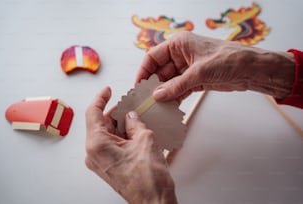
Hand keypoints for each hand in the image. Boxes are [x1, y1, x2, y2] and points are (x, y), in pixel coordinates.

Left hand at [85, 87, 176, 203]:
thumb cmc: (148, 179)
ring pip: (106, 135)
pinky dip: (120, 137)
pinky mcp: (107, 167)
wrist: (153, 202)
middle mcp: (93, 154)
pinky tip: (134, 133)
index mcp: (97, 144)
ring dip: (119, 125)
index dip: (101, 98)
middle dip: (114, 114)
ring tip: (135, 120)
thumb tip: (131, 116)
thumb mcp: (145, 139)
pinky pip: (110, 145)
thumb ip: (135, 123)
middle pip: (100, 124)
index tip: (108, 91)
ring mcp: (100, 162)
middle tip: (129, 106)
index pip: (93, 113)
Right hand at [136, 32, 294, 101]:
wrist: (251, 70)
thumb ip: (176, 85)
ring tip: (157, 107)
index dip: (144, 71)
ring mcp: (188, 69)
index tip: (138, 86)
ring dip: (164, 94)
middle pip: (160, 71)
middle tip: (147, 100)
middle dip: (154, 86)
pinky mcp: (195, 80)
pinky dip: (174, 97)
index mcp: (179, 44)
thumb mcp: (199, 72)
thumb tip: (158, 95)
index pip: (153, 57)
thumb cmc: (229, 59)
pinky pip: (179, 89)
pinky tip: (169, 107)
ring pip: (169, 82)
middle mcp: (181, 55)